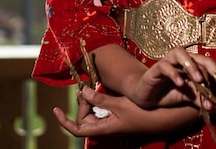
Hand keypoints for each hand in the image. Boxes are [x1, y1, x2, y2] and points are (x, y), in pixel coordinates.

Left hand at [53, 86, 199, 137]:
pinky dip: (99, 100)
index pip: (77, 129)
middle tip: (85, 87)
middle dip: (82, 102)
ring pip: (93, 113)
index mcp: (102, 128)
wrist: (160, 118)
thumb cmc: (140, 114)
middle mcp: (105, 127)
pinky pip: (102, 110)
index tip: (55, 110)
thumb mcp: (119, 105)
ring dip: (90, 100)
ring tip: (91, 86)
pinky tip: (101, 91)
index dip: (64, 121)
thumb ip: (100, 99)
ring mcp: (111, 123)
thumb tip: (83, 91)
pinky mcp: (118, 117)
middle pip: (84, 118)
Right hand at [130, 47, 215, 110]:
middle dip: (211, 70)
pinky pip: (165, 66)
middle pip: (199, 57)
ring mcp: (169, 61)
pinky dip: (173, 73)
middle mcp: (182, 60)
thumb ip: (200, 99)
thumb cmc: (169, 93)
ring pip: (181, 53)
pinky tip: (180, 84)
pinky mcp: (156, 68)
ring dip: (192, 66)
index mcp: (193, 65)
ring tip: (199, 80)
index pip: (209, 65)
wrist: (146, 95)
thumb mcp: (188, 98)